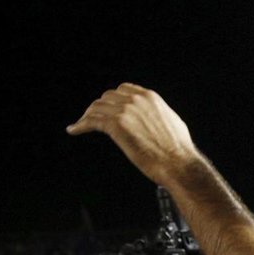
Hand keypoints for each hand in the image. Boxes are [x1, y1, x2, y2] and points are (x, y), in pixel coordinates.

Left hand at [67, 83, 200, 186]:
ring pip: (97, 108)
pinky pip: (92, 121)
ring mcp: (125, 111)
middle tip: (92, 118)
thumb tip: (157, 119)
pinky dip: (81, 125)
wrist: (178, 164)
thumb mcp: (173, 123)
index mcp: (150, 98)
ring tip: (81, 125)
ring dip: (87, 116)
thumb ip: (160, 115)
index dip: (112, 99)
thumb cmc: (179, 151)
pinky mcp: (116, 125)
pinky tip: (74, 130)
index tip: (107, 107)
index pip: (123, 90)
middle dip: (99, 108)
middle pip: (107, 97)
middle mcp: (136, 100)